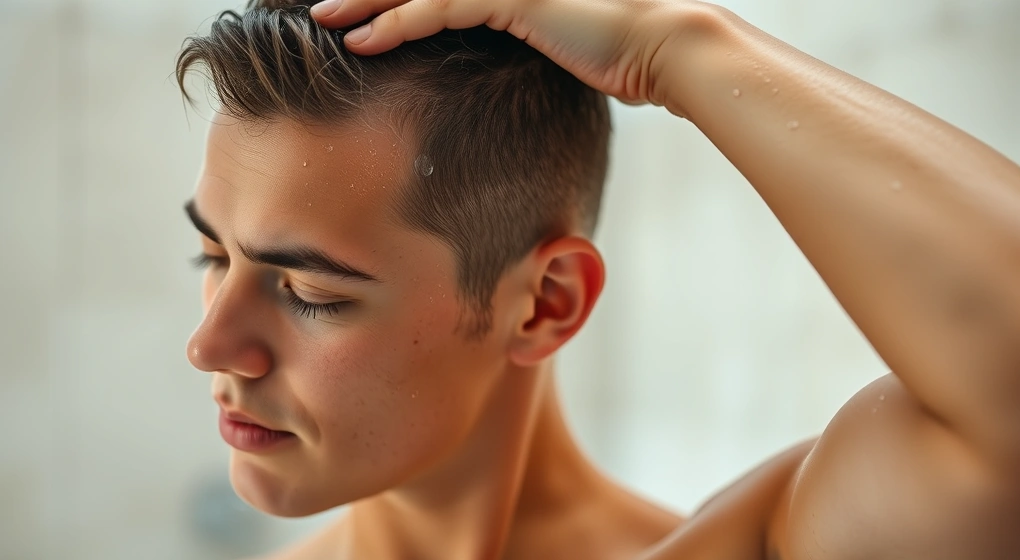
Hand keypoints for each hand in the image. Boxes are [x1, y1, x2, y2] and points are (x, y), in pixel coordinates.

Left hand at [310, 0, 703, 109]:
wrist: (662, 46)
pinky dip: (395, 24)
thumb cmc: (621, 52)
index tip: (361, 11)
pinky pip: (438, 8)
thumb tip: (514, 61)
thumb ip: (527, 37)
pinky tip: (362, 40)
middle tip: (324, 4)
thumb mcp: (563, 42)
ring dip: (365, 1)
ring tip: (324, 18)